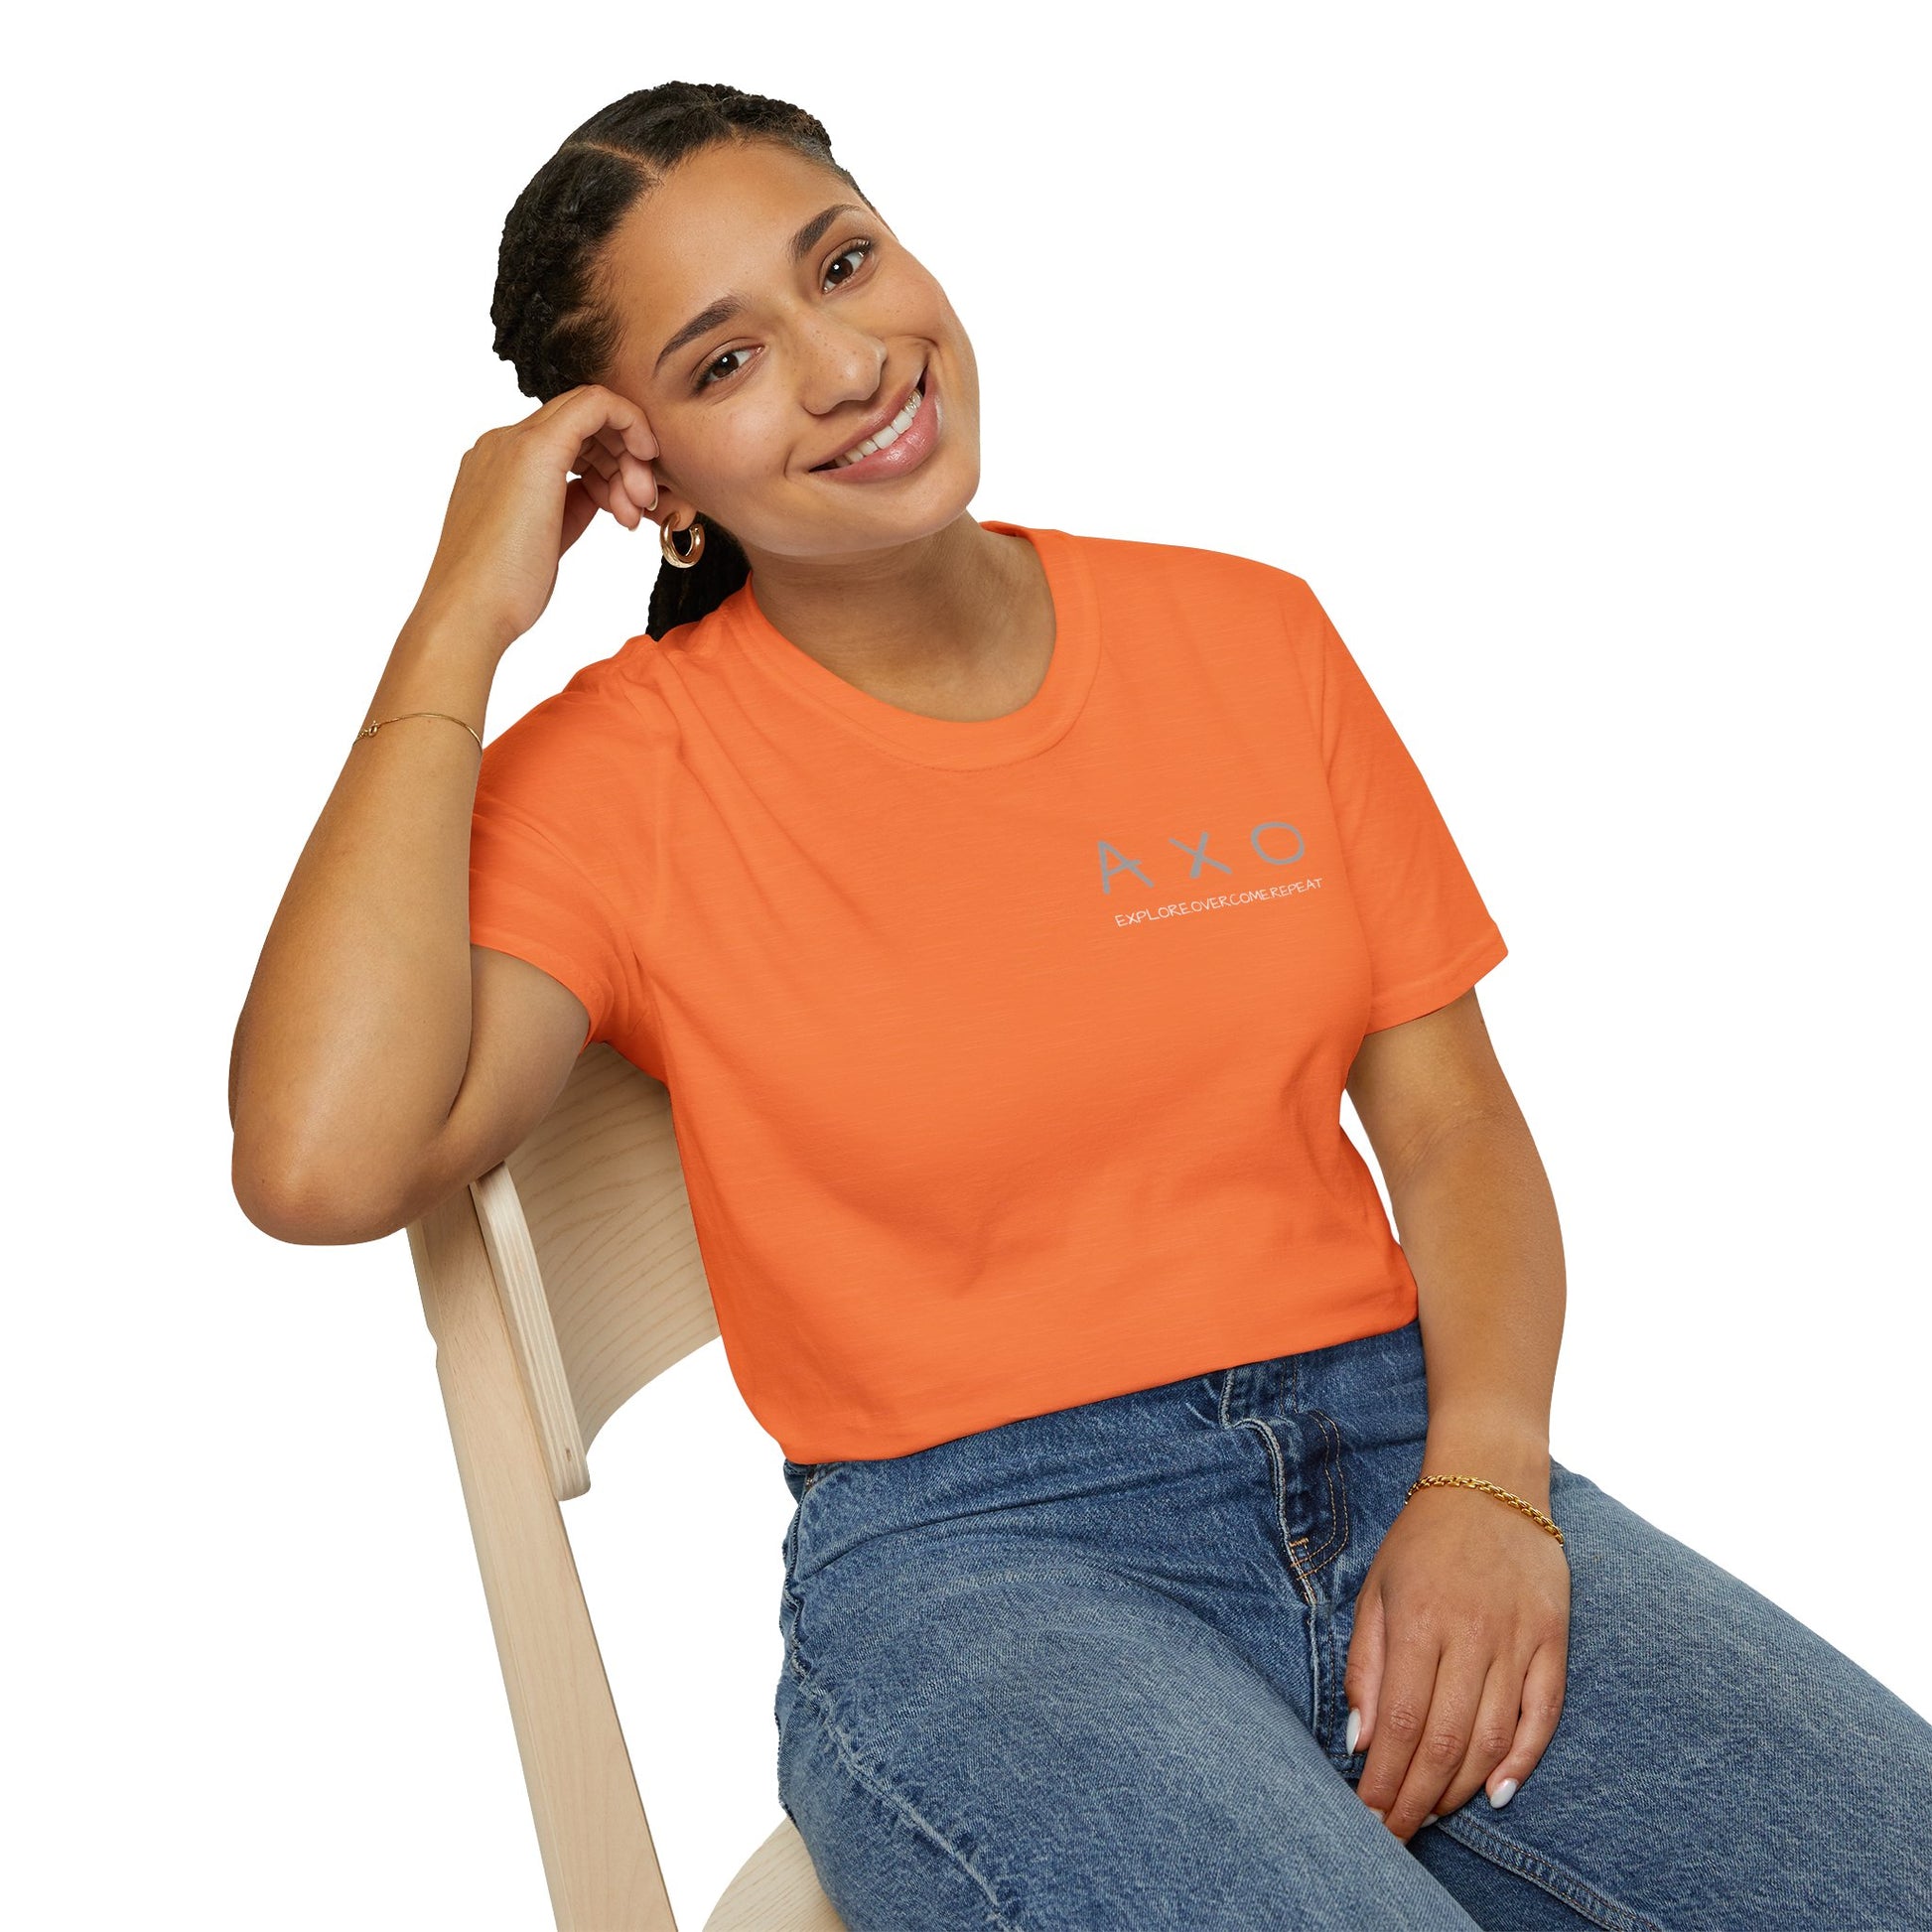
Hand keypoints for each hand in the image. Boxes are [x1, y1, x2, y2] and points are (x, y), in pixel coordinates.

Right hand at [411, 383, 659, 658]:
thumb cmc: (503, 591)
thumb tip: (601, 491)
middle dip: (623, 459)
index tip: (628, 502)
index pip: (567, 438)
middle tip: (641, 506)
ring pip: (591, 413)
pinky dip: (631, 424)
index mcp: (499, 463)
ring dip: (628, 457)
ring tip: (634, 512)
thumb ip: (570, 504)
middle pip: (581, 423)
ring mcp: (514, 442)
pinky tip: (645, 459)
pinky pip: (596, 405)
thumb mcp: (547, 537)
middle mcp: (502, 443)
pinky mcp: (535, 449)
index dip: (607, 463)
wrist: (470, 610)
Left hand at [1344, 1479, 1570, 1839]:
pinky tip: (1497, 1792)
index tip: (1368, 1817)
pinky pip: (1543, 1714)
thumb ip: (1366, 1666)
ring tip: (1433, 1814)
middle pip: (1445, 1741)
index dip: (1385, 1780)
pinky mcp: (1553, 1639)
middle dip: (1417, 1799)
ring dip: (1461, 1788)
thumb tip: (1361, 1741)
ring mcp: (1517, 1638)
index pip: (1401, 1723)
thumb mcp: (1376, 1590)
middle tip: (1397, 1835)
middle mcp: (1471, 1634)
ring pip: (1493, 1738)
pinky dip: (1523, 1760)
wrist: (1490, 1482)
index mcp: (1419, 1621)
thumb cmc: (1422, 1541)